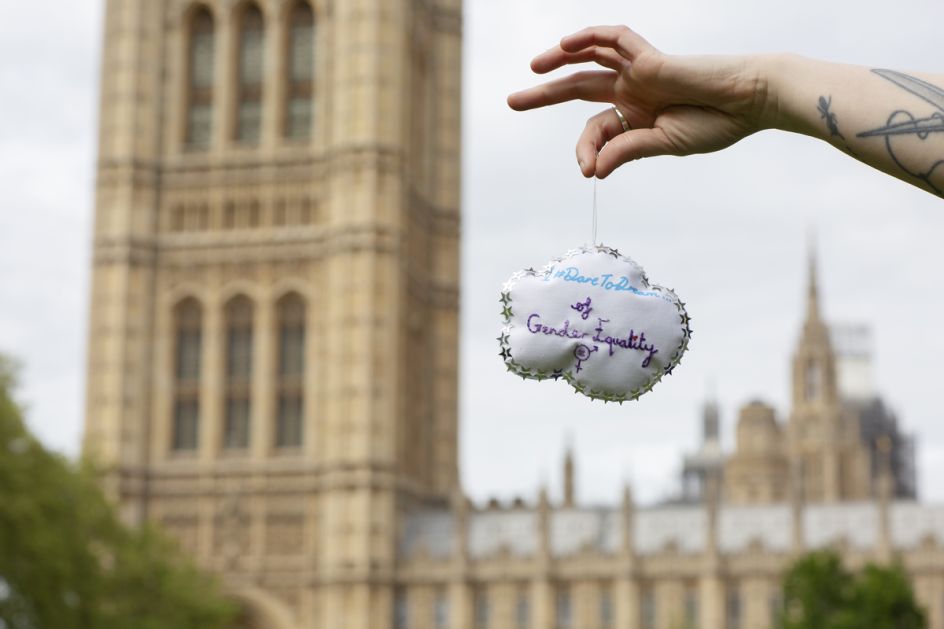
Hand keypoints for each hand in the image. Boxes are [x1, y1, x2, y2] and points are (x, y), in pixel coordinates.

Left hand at [507, 26, 771, 177]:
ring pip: (589, 59)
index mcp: (636, 116)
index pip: (596, 128)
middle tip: (511, 101)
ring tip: (532, 69)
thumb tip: (592, 170)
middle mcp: (633, 91)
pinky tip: (567, 45)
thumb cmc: (715, 125)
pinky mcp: (651, 57)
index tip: (588, 170)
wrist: (750, 102)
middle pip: (577, 88)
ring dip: (558, 60)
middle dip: (543, 94)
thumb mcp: (664, 144)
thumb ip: (628, 151)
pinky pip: (615, 38)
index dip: (585, 148)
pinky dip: (590, 37)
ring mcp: (640, 72)